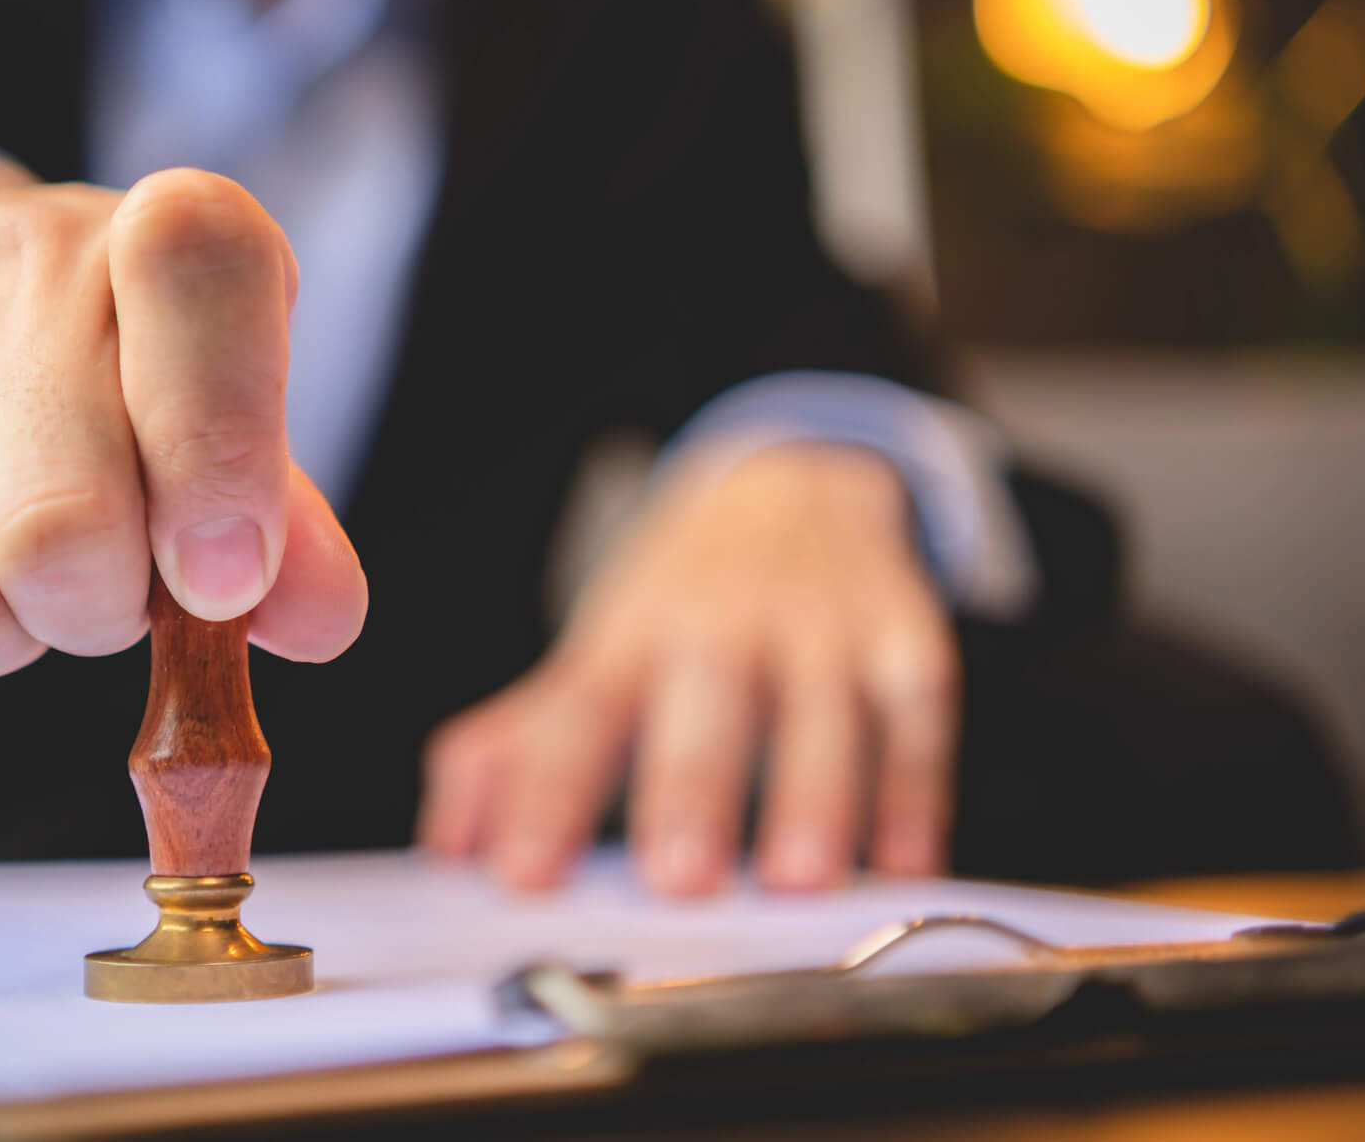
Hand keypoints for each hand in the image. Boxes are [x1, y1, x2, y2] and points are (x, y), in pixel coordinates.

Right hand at [0, 160, 367, 699]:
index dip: (221, 453)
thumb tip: (317, 619)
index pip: (200, 280)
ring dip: (2, 640)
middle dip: (100, 613)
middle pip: (56, 526)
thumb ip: (285, 515)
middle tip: (112, 586)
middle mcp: (14, 259)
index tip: (224, 576)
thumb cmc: (103, 365)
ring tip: (17, 573)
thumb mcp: (219, 401)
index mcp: (157, 232)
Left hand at [418, 442, 957, 895]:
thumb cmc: (687, 601)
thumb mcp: (599, 651)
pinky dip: (916, 790)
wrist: (800, 485)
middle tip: (677, 880)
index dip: (547, 794)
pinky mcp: (907, 641)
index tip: (521, 876)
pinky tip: (905, 863)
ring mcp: (823, 628)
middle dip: (692, 789)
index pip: (578, 713)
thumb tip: (446, 842)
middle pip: (705, 703)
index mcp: (633, 634)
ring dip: (814, 794)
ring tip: (796, 879)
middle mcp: (725, 623)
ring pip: (824, 711)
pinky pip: (919, 717)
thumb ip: (519, 748)